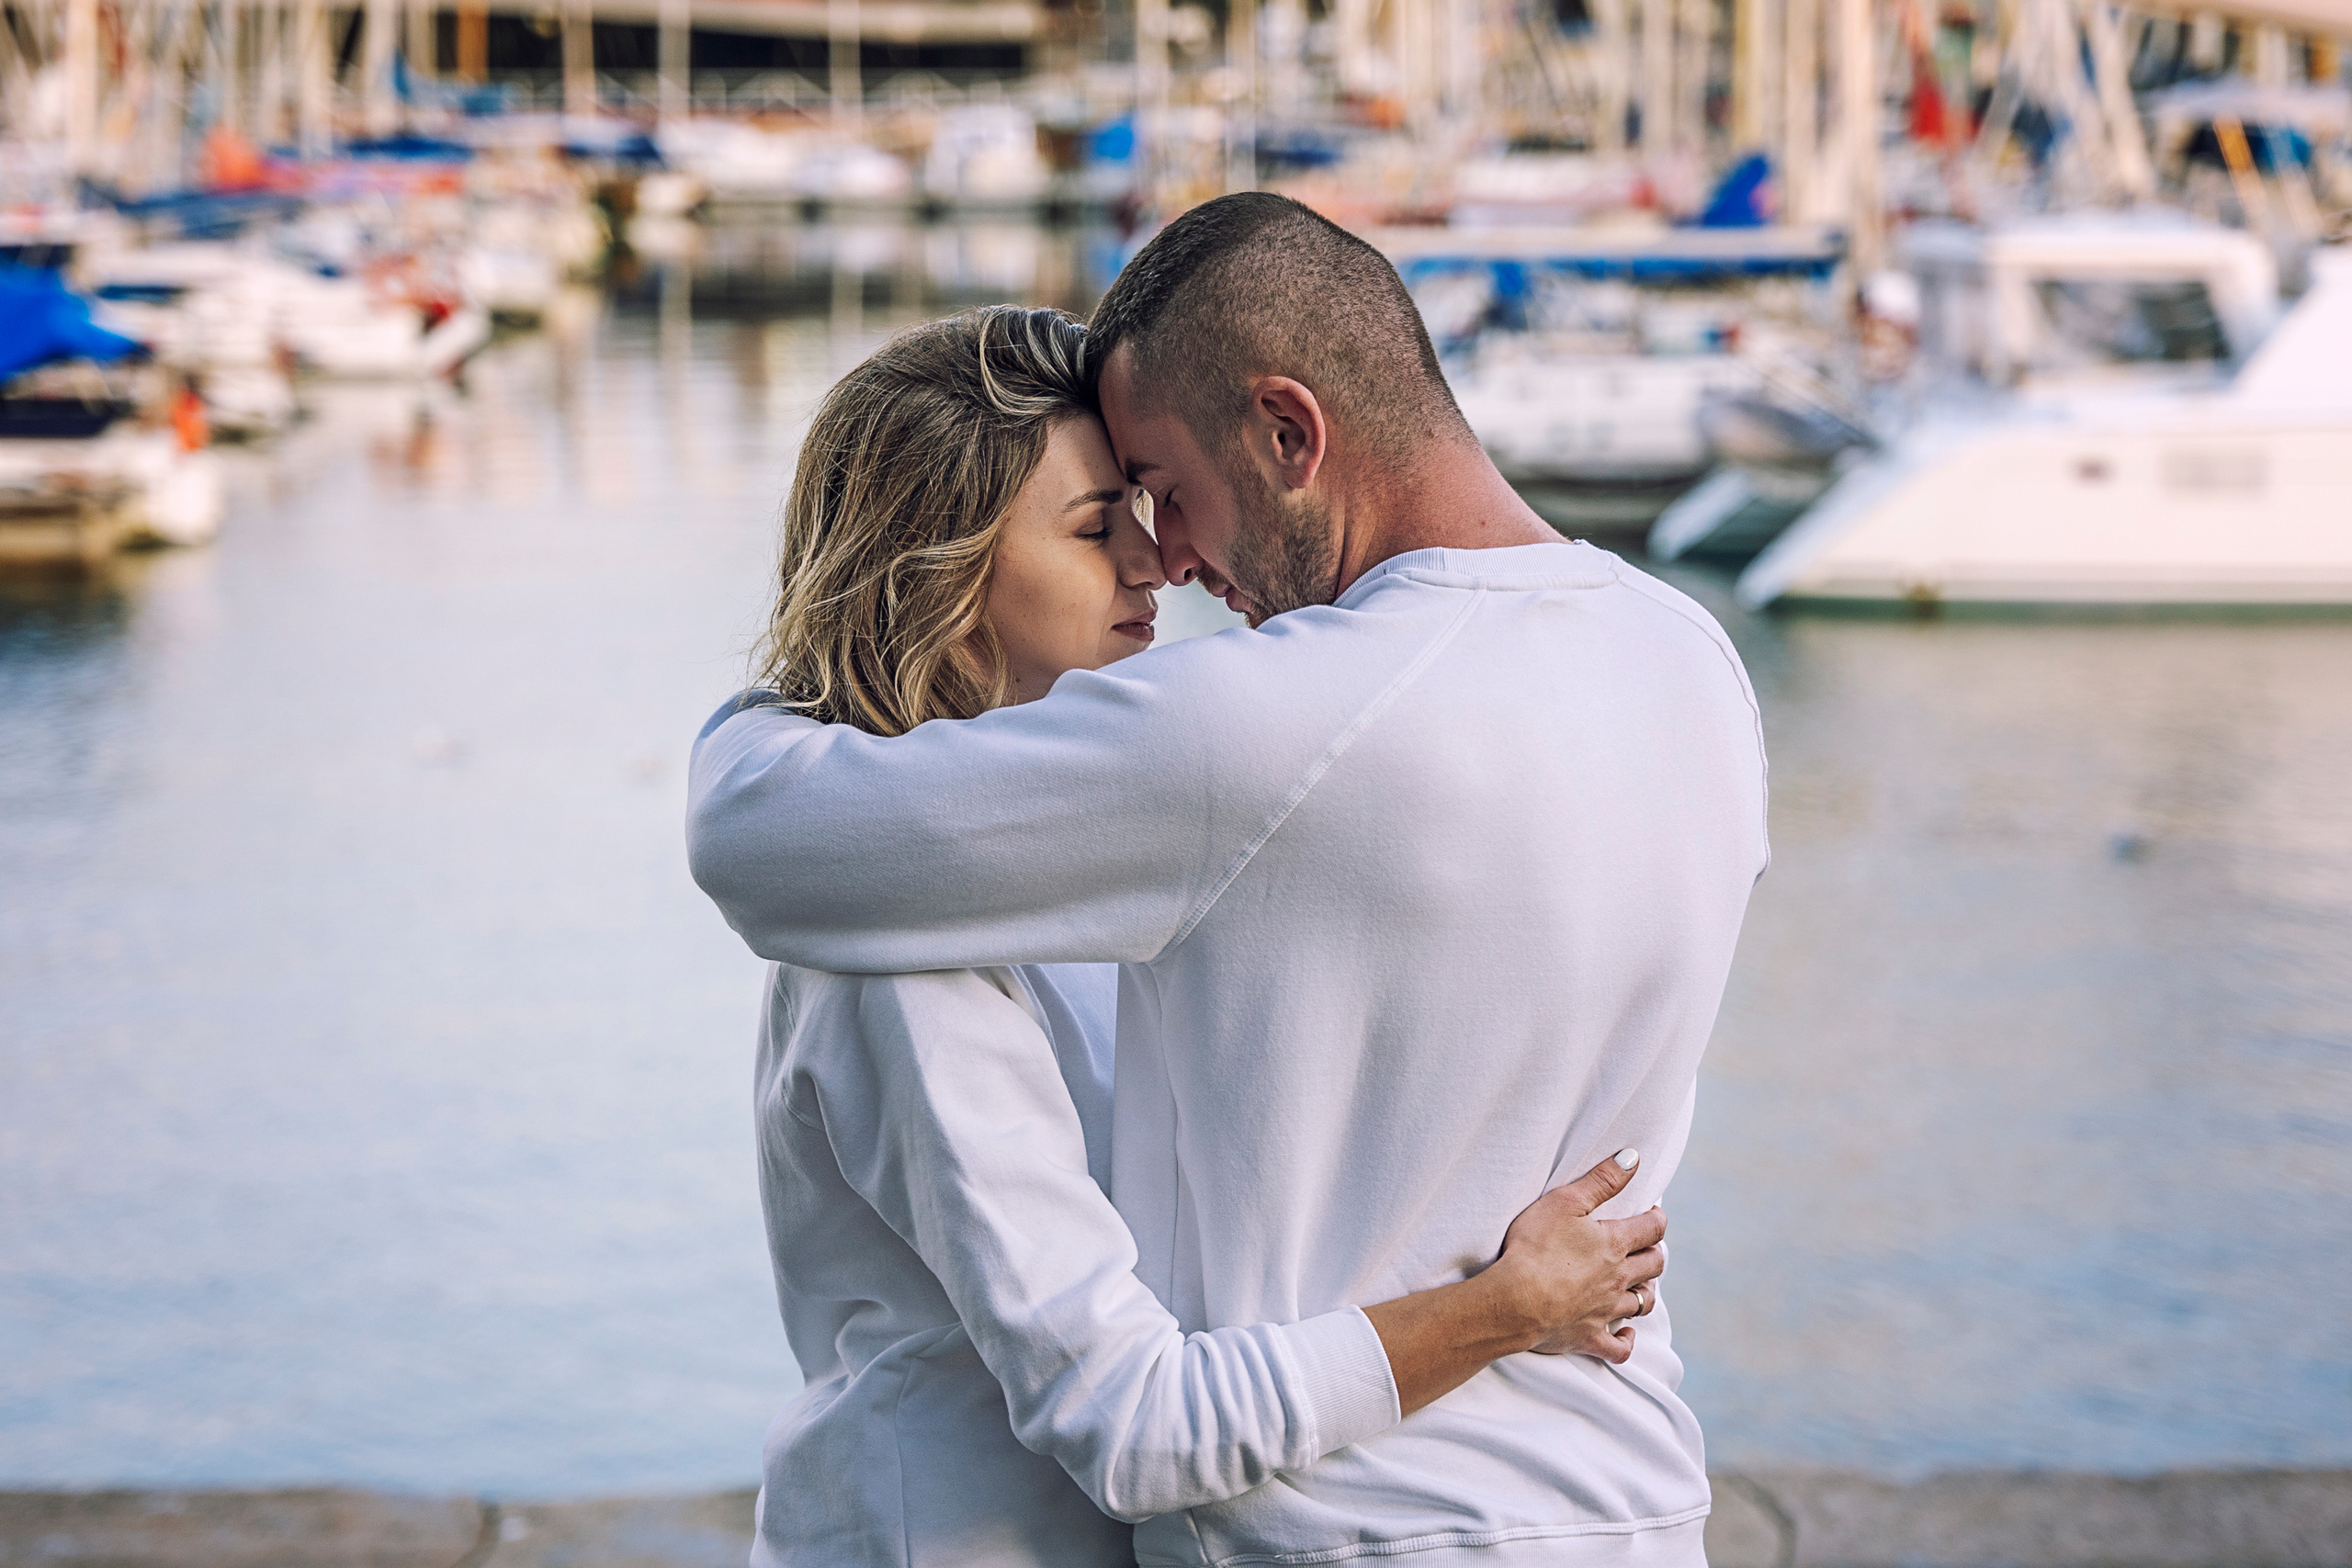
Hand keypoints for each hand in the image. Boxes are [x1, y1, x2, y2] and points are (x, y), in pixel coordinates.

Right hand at [1484, 1150, 1665, 1364]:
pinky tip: (1627, 1332)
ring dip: (1645, 1291)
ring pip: (1642, 1303)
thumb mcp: (1564, 1201)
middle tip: (1645, 1244)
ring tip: (1639, 1282)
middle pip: (1653, 1265)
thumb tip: (1633, 1159)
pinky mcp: (1589, 1337)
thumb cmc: (1534, 1247)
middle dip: (1654, 1252)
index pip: (1652, 1228)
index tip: (1652, 1212)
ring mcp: (1606, 1311)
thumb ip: (1601, 1180)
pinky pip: (1620, 1348)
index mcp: (1614, 1244)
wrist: (1515, 1301)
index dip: (1656, 1218)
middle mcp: (1618, 1279)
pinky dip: (1627, 1340)